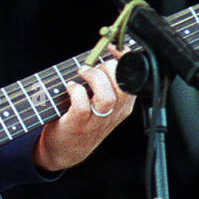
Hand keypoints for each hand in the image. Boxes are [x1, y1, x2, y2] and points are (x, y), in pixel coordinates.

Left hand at [33, 46, 135, 172]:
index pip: (133, 80)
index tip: (114, 48)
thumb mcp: (102, 103)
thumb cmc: (82, 121)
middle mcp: (113, 114)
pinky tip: (70, 87)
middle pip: (122, 85)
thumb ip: (107, 82)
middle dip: (106, 68)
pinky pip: (82, 105)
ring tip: (81, 74)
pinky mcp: (78, 125)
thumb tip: (107, 53)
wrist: (65, 150)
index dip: (124, 60)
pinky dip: (76, 91)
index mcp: (123, 106)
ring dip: (93, 79)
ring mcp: (96, 121)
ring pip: (107, 96)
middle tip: (91, 68)